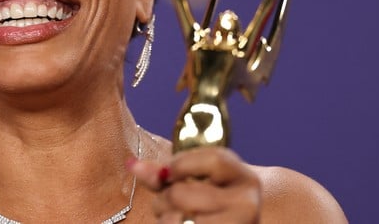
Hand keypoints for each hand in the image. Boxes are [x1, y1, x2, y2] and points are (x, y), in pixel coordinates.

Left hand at [129, 147, 261, 222]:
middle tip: (166, 201)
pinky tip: (180, 223)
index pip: (213, 161)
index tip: (168, 173)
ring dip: (167, 218)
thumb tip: (132, 164)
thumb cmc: (211, 196)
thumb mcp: (197, 177)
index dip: (181, 164)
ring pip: (181, 220)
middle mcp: (246, 204)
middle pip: (185, 194)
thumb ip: (165, 172)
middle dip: (165, 198)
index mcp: (243, 177)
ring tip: (173, 215)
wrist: (237, 221)